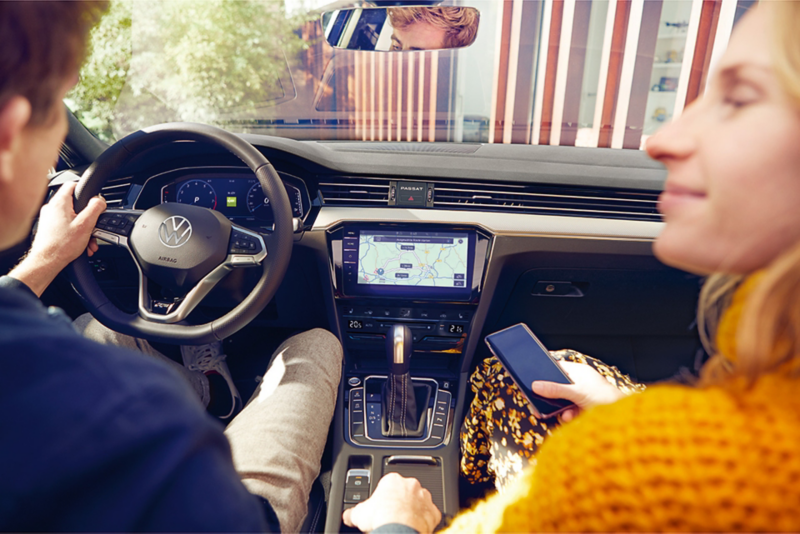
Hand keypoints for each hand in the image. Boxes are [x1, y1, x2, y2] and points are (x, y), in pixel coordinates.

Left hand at [9, 181, 104, 296]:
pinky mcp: (48, 228)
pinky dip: (75, 233)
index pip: (73, 184)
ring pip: (71, 217)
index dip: (86, 189)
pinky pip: (65, 226)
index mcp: (60, 203)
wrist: (47, 261)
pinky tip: (81, 244)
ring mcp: (48, 218)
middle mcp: (51, 208)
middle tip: (93, 227)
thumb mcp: (86, 225)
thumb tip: (99, 200)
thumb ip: (95, 208)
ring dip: (83, 228)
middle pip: (75, 204)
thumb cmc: (62, 245)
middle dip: (87, 217)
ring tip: (88, 241)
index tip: (93, 199)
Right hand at [342, 473, 440, 532]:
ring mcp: (424, 498)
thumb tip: (347, 515)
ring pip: (420, 501)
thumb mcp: (359, 514)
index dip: (384, 496)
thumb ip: (353, 512)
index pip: (388, 484)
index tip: (381, 505)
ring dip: (414, 509)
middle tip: (392, 515)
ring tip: (404, 523)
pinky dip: (426, 521)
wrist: (398, 531)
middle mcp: (411, 485)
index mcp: (392, 480)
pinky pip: (431, 515)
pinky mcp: (433, 512)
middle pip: (406, 490)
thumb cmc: (381, 518)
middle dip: (400, 501)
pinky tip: (416, 528)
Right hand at [532, 361, 625, 421]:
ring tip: (552, 412)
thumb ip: (555, 389)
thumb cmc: (605, 397)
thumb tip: (536, 386)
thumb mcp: (576, 391)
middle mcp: (580, 382)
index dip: (545, 371)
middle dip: (549, 395)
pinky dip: (567, 415)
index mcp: (579, 371)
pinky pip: (570, 411)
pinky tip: (568, 417)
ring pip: (563, 400)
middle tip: (535, 399)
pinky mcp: (584, 409)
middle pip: (558, 386)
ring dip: (558, 408)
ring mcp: (582, 396)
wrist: (623, 417)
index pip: (557, 367)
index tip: (532, 376)